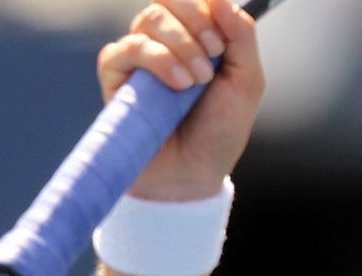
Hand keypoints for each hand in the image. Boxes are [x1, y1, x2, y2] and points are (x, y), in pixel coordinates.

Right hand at [97, 0, 264, 200]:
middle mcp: (164, 40)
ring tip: (197, 81)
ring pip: (149, 19)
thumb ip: (242, 37)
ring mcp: (138, 55)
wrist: (194, 173)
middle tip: (214, 53)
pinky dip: (156, 59)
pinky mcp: (115, 75)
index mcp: (196, 36)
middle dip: (196, 21)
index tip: (223, 38)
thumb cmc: (219, 130)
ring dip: (181, 45)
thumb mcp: (246, 83)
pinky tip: (177, 84)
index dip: (207, 6)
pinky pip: (126, 48)